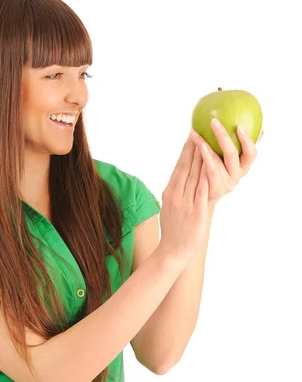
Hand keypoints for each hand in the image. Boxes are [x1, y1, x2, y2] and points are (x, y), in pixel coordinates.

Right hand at [158, 136, 217, 259]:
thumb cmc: (173, 229)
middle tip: (201, 131)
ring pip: (195, 176)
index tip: (190, 136)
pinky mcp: (196, 213)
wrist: (173, 250)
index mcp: (169, 192)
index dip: (184, 150)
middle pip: (186, 167)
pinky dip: (206, 176)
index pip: (178, 167)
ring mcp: (186, 204)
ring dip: (202, 157)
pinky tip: (212, 165)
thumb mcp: (169, 206)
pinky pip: (202, 191)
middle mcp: (176, 195)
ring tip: (209, 142)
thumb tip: (183, 175)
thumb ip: (176, 189)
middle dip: (194, 148)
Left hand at [188, 119, 263, 208]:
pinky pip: (208, 173)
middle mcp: (237, 175)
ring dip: (205, 146)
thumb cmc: (219, 172)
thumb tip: (261, 129)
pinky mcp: (214, 190)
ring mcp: (225, 184)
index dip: (247, 141)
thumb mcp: (230, 159)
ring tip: (195, 134)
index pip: (251, 153)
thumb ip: (241, 146)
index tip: (239, 126)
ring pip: (216, 164)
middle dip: (223, 137)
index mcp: (244, 166)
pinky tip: (194, 147)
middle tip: (214, 122)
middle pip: (232, 155)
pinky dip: (202, 159)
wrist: (206, 197)